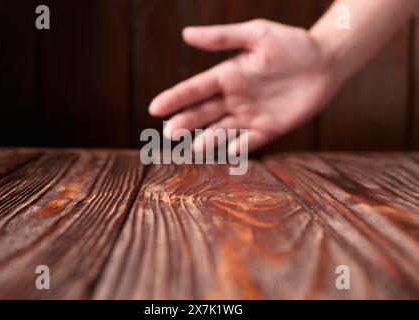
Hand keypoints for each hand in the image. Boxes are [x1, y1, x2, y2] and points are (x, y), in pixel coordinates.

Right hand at [149, 19, 341, 153]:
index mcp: (227, 76)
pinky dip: (240, 146)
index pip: (195, 89)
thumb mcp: (256, 34)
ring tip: (195, 147)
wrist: (325, 62)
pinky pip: (251, 140)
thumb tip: (185, 34)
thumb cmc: (291, 44)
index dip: (175, 98)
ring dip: (208, 139)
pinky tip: (230, 150)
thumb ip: (222, 37)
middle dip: (185, 123)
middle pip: (203, 113)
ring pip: (222, 130)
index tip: (155, 107)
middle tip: (169, 132)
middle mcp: (233, 99)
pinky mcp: (269, 128)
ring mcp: (250, 116)